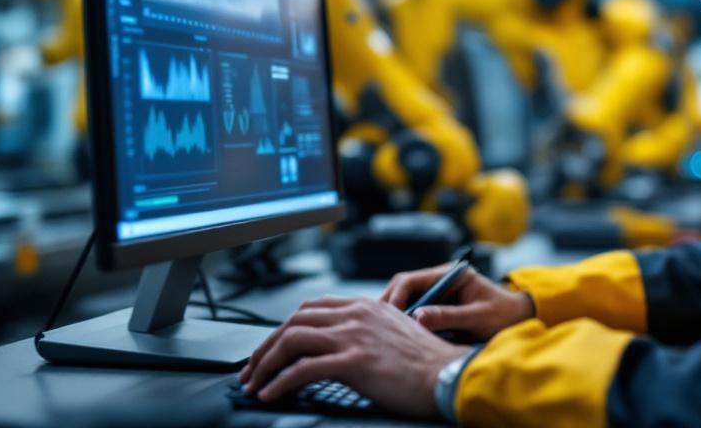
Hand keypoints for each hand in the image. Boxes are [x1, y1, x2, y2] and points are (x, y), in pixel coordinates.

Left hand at [238, 296, 466, 417]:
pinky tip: (271, 394)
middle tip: (252, 369)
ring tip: (255, 384)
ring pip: (291, 341)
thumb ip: (367, 331)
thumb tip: (341, 348)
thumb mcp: (394, 333)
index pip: (311, 308)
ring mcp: (353, 336)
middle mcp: (356, 315)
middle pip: (294, 321)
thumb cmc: (427, 363)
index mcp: (365, 306)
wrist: (448, 375)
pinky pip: (302, 369)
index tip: (272, 347)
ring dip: (265, 365)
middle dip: (266, 347)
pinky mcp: (353, 361)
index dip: (285, 327)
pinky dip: (279, 383)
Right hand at [380, 263, 533, 340]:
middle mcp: (440, 280)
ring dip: (395, 316)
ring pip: (405, 301)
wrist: (520, 319)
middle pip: (402, 288)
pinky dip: (405, 323)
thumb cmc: (504, 314)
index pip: (410, 280)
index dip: (395, 298)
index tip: (389, 318)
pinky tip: (400, 338)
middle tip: (379, 329)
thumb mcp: (478, 317)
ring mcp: (437, 294)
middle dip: (389, 306)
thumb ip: (449, 316)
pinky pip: (414, 313)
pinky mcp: (437, 308)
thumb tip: (417, 319)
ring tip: (386, 336)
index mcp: (450, 274)